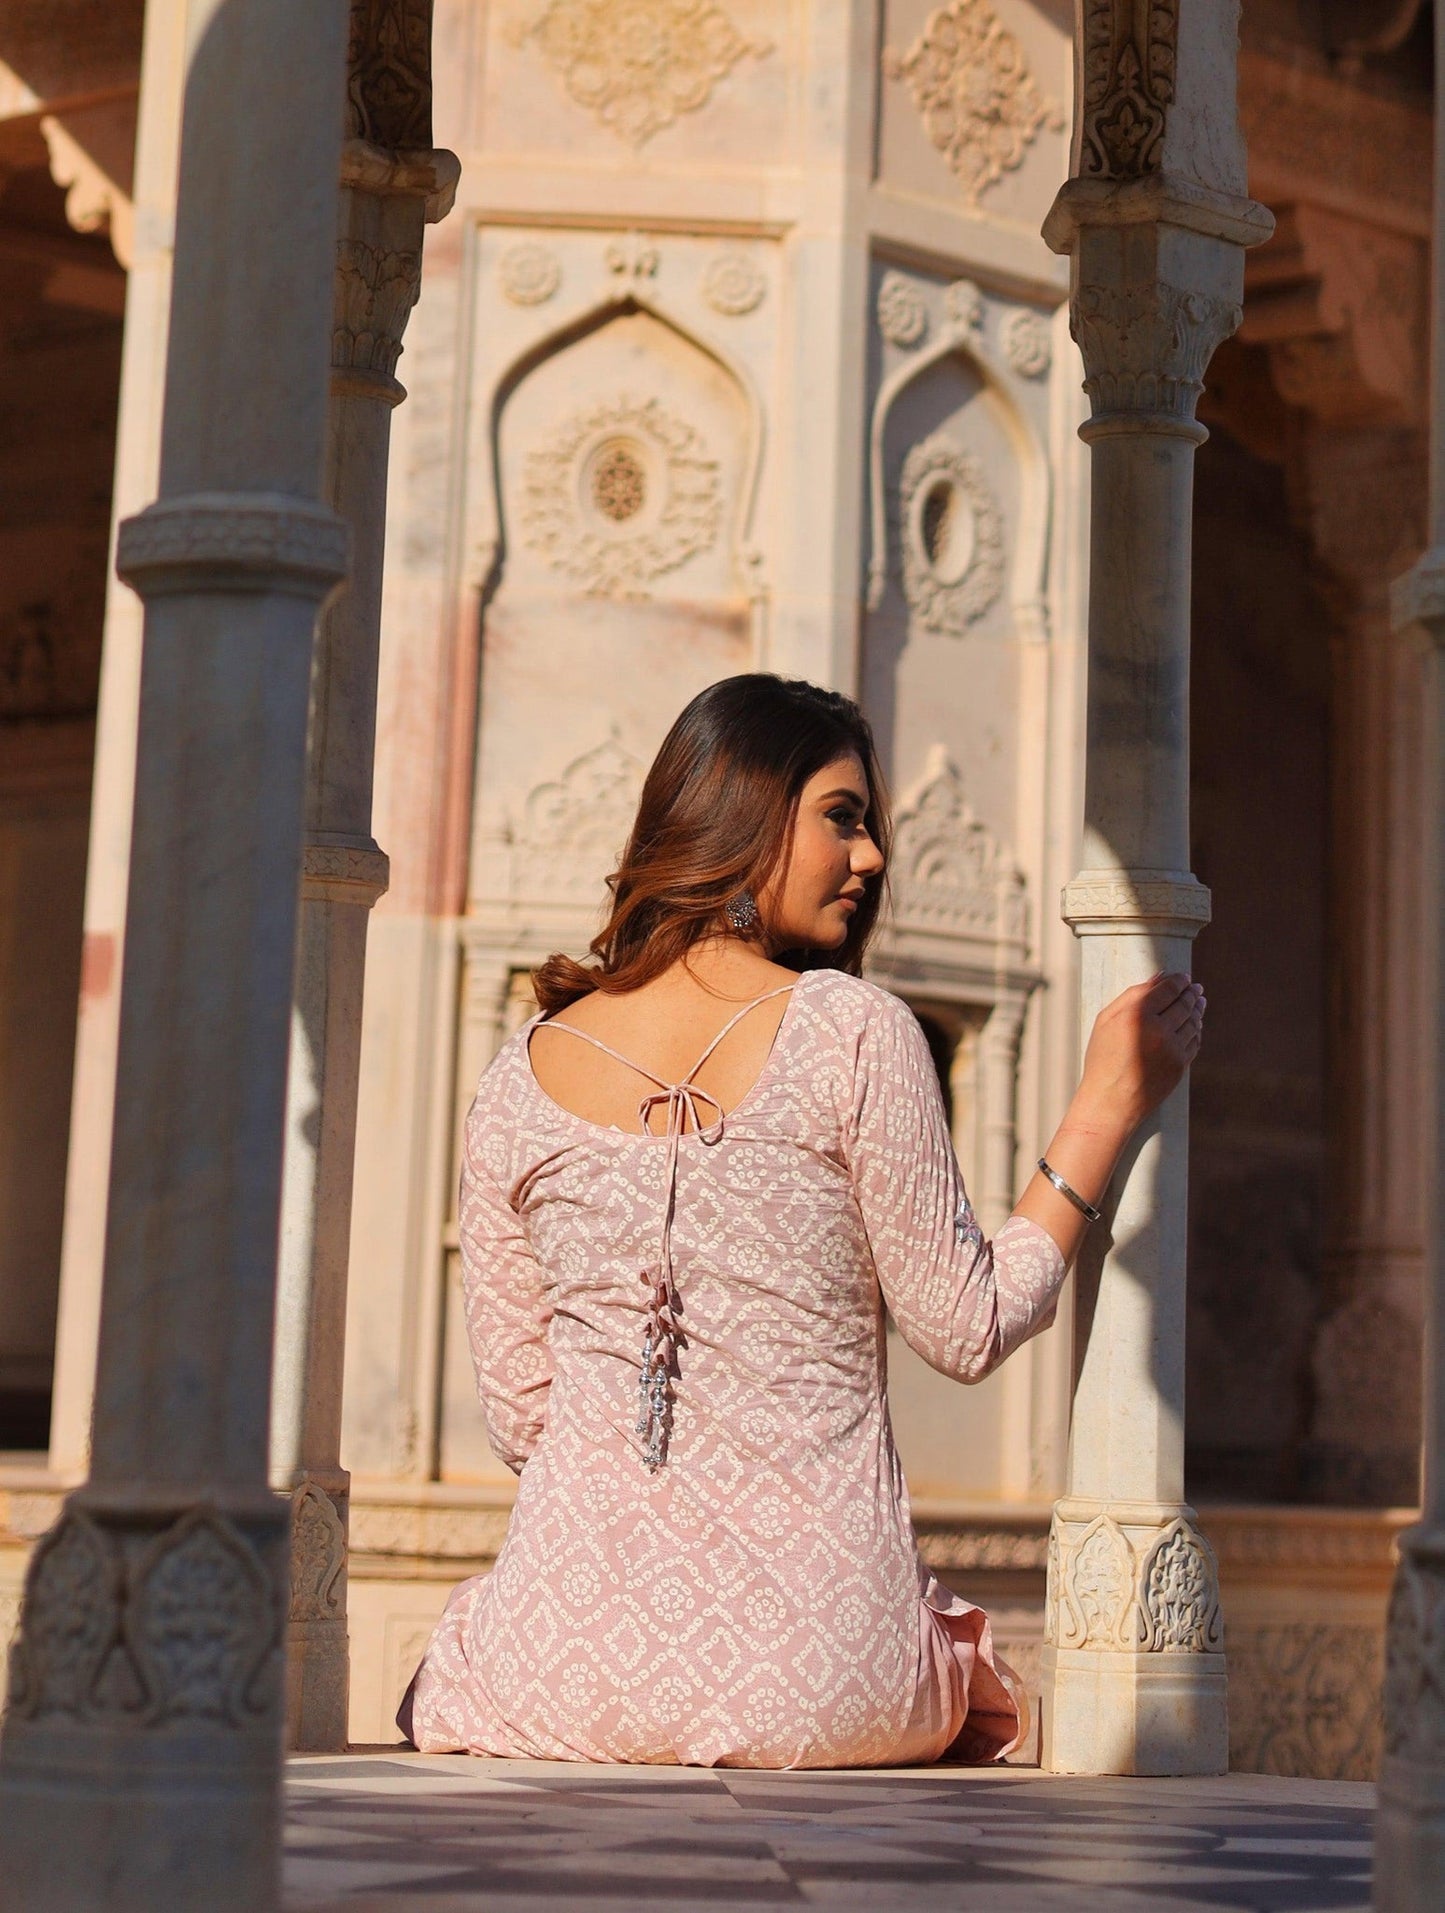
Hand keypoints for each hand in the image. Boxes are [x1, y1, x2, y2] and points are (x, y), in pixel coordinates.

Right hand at [1076, 972, 1204, 1134]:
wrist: (1110, 1102)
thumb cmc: (1103, 1058)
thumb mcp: (1106, 1021)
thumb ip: (1132, 994)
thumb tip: (1160, 976)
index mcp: (1137, 1014)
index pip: (1168, 989)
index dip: (1179, 981)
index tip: (1183, 977)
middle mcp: (1158, 1030)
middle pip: (1185, 1003)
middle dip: (1192, 993)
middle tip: (1195, 988)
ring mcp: (1172, 1049)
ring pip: (1193, 1022)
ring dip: (1198, 1009)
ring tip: (1198, 1002)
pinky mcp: (1180, 1066)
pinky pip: (1194, 1041)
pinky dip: (1196, 1030)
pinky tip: (1194, 1025)